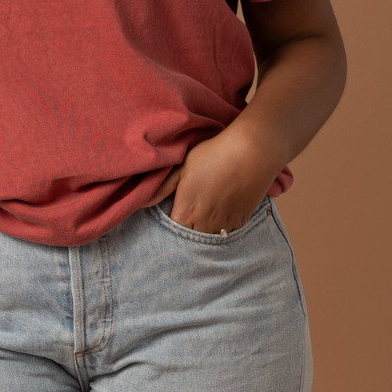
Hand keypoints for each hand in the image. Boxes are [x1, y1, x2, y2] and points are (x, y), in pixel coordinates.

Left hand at [143, 125, 280, 233]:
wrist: (251, 152)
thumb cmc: (212, 155)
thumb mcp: (181, 167)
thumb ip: (161, 189)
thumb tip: (141, 203)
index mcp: (186, 212)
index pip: (171, 233)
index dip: (167, 228)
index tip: (167, 218)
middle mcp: (205, 225)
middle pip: (189, 239)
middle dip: (184, 233)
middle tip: (184, 218)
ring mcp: (225, 225)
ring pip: (208, 238)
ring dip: (202, 232)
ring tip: (201, 215)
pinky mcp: (241, 221)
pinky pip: (226, 232)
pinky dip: (220, 228)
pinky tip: (218, 213)